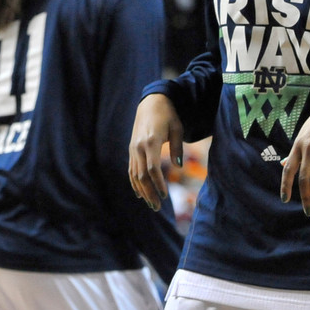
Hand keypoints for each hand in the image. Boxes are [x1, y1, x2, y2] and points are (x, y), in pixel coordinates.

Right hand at [128, 93, 183, 210]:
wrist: (151, 102)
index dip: (158, 183)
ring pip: (135, 175)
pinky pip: (131, 169)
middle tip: (158, 207)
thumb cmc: (168, 115)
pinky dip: (134, 183)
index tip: (165, 195)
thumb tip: (178, 168)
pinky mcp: (132, 149)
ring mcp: (133, 148)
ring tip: (151, 204)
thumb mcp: (177, 128)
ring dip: (142, 191)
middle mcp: (139, 147)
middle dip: (150, 192)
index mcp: (151, 142)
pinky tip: (140, 194)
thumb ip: (177, 148)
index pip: (152, 169)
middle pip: (142, 175)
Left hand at [280, 88, 309, 215]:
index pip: (288, 170)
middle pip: (304, 178)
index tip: (285, 200)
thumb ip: (295, 152)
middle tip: (309, 212)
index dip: (286, 186)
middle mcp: (307, 149)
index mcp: (297, 146)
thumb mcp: (304, 135)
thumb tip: (283, 165)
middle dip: (305, 197)